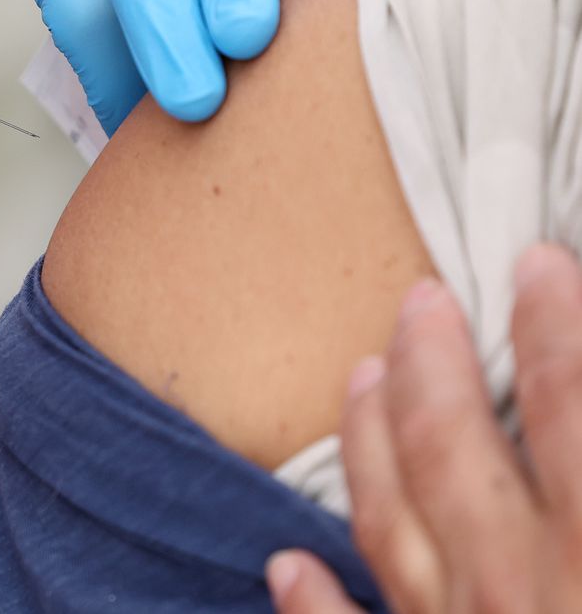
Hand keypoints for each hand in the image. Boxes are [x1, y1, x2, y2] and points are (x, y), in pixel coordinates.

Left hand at [267, 244, 581, 612]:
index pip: (569, 398)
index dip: (552, 323)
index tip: (536, 263)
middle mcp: (517, 588)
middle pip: (447, 440)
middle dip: (431, 358)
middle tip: (422, 298)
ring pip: (384, 520)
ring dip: (368, 440)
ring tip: (362, 376)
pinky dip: (314, 603)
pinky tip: (288, 566)